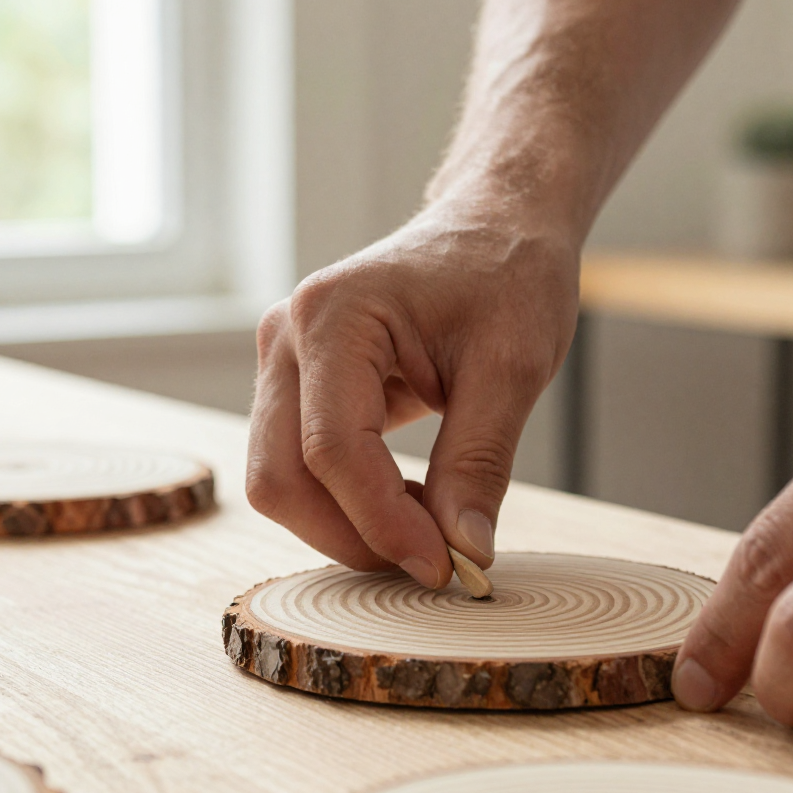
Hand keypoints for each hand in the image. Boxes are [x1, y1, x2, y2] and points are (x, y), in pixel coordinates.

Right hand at [247, 208, 577, 585]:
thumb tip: (464, 552)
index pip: (333, 450)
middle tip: (434, 564)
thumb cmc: (506, 274)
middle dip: (353, 536)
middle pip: (281, 477)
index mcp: (334, 316)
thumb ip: (479, 463)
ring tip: (428, 529)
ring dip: (346, 526)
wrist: (492, 227)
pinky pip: (297, 467)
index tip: (445, 566)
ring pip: (279, 482)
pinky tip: (410, 503)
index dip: (383, 522)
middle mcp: (287, 336)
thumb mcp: (513, 367)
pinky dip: (347, 504)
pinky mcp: (295, 386)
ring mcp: (282, 362)